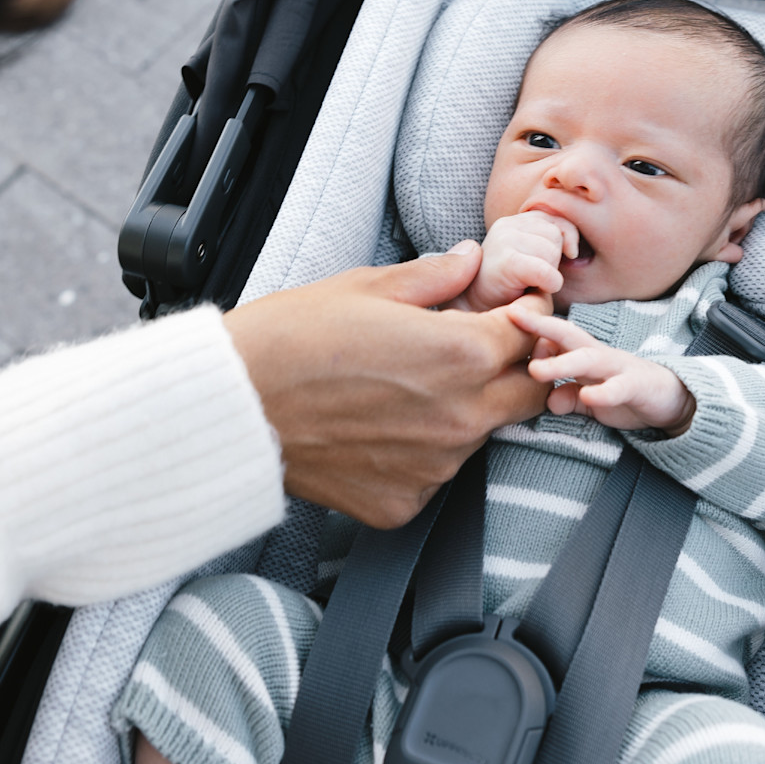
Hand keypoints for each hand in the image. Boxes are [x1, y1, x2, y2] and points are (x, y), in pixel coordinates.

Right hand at [223, 244, 550, 527]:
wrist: (230, 409)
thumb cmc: (289, 339)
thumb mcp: (366, 287)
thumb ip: (435, 277)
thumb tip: (470, 261)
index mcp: (462, 354)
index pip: (533, 334)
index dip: (528, 315)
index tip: (514, 309)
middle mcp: (461, 417)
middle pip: (532, 392)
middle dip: (520, 365)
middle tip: (482, 347)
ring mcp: (436, 467)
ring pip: (485, 432)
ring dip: (470, 407)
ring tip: (412, 384)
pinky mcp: (406, 502)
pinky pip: (438, 471)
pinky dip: (426, 448)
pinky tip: (384, 424)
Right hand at [452, 211, 579, 311]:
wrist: (474, 311)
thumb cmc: (509, 287)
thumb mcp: (534, 257)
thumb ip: (553, 242)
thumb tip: (574, 248)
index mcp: (515, 220)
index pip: (558, 219)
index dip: (566, 241)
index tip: (561, 260)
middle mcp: (507, 224)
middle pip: (556, 235)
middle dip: (554, 260)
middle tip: (533, 277)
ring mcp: (503, 241)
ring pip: (552, 253)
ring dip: (549, 274)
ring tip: (527, 283)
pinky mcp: (505, 261)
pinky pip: (545, 271)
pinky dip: (548, 285)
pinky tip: (532, 291)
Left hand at [509, 307, 695, 435]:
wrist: (671, 399)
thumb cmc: (624, 392)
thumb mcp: (590, 398)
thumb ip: (567, 398)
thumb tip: (548, 401)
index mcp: (585, 355)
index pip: (554, 338)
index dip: (531, 328)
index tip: (502, 316)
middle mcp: (599, 356)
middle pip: (568, 336)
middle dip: (541, 327)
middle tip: (513, 317)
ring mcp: (618, 368)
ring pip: (588, 360)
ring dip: (562, 364)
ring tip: (537, 371)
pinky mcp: (636, 386)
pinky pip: (618, 389)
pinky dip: (603, 393)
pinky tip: (587, 397)